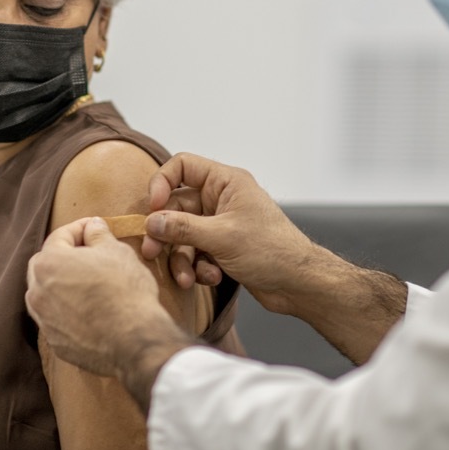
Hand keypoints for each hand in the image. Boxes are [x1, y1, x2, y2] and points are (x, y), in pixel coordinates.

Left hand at [26, 217, 185, 378]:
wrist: (133, 339)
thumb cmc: (125, 290)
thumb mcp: (117, 252)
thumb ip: (99, 234)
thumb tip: (93, 226)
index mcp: (49, 263)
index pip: (59, 236)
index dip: (79, 228)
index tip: (94, 228)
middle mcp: (38, 291)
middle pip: (45, 264)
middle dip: (64, 255)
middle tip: (90, 254)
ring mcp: (44, 320)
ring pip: (46, 293)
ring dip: (62, 284)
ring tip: (88, 283)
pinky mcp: (55, 342)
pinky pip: (56, 319)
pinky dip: (67, 310)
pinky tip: (89, 309)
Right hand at [141, 153, 318, 314]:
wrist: (297, 283)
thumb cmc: (272, 250)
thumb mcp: (222, 237)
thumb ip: (183, 228)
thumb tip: (151, 222)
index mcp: (225, 182)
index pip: (183, 166)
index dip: (162, 183)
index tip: (153, 208)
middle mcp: (221, 199)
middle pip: (177, 207)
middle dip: (166, 233)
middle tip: (151, 252)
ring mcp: (221, 223)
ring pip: (184, 234)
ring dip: (182, 258)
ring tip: (187, 278)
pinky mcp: (221, 247)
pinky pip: (196, 252)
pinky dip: (198, 266)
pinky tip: (211, 277)